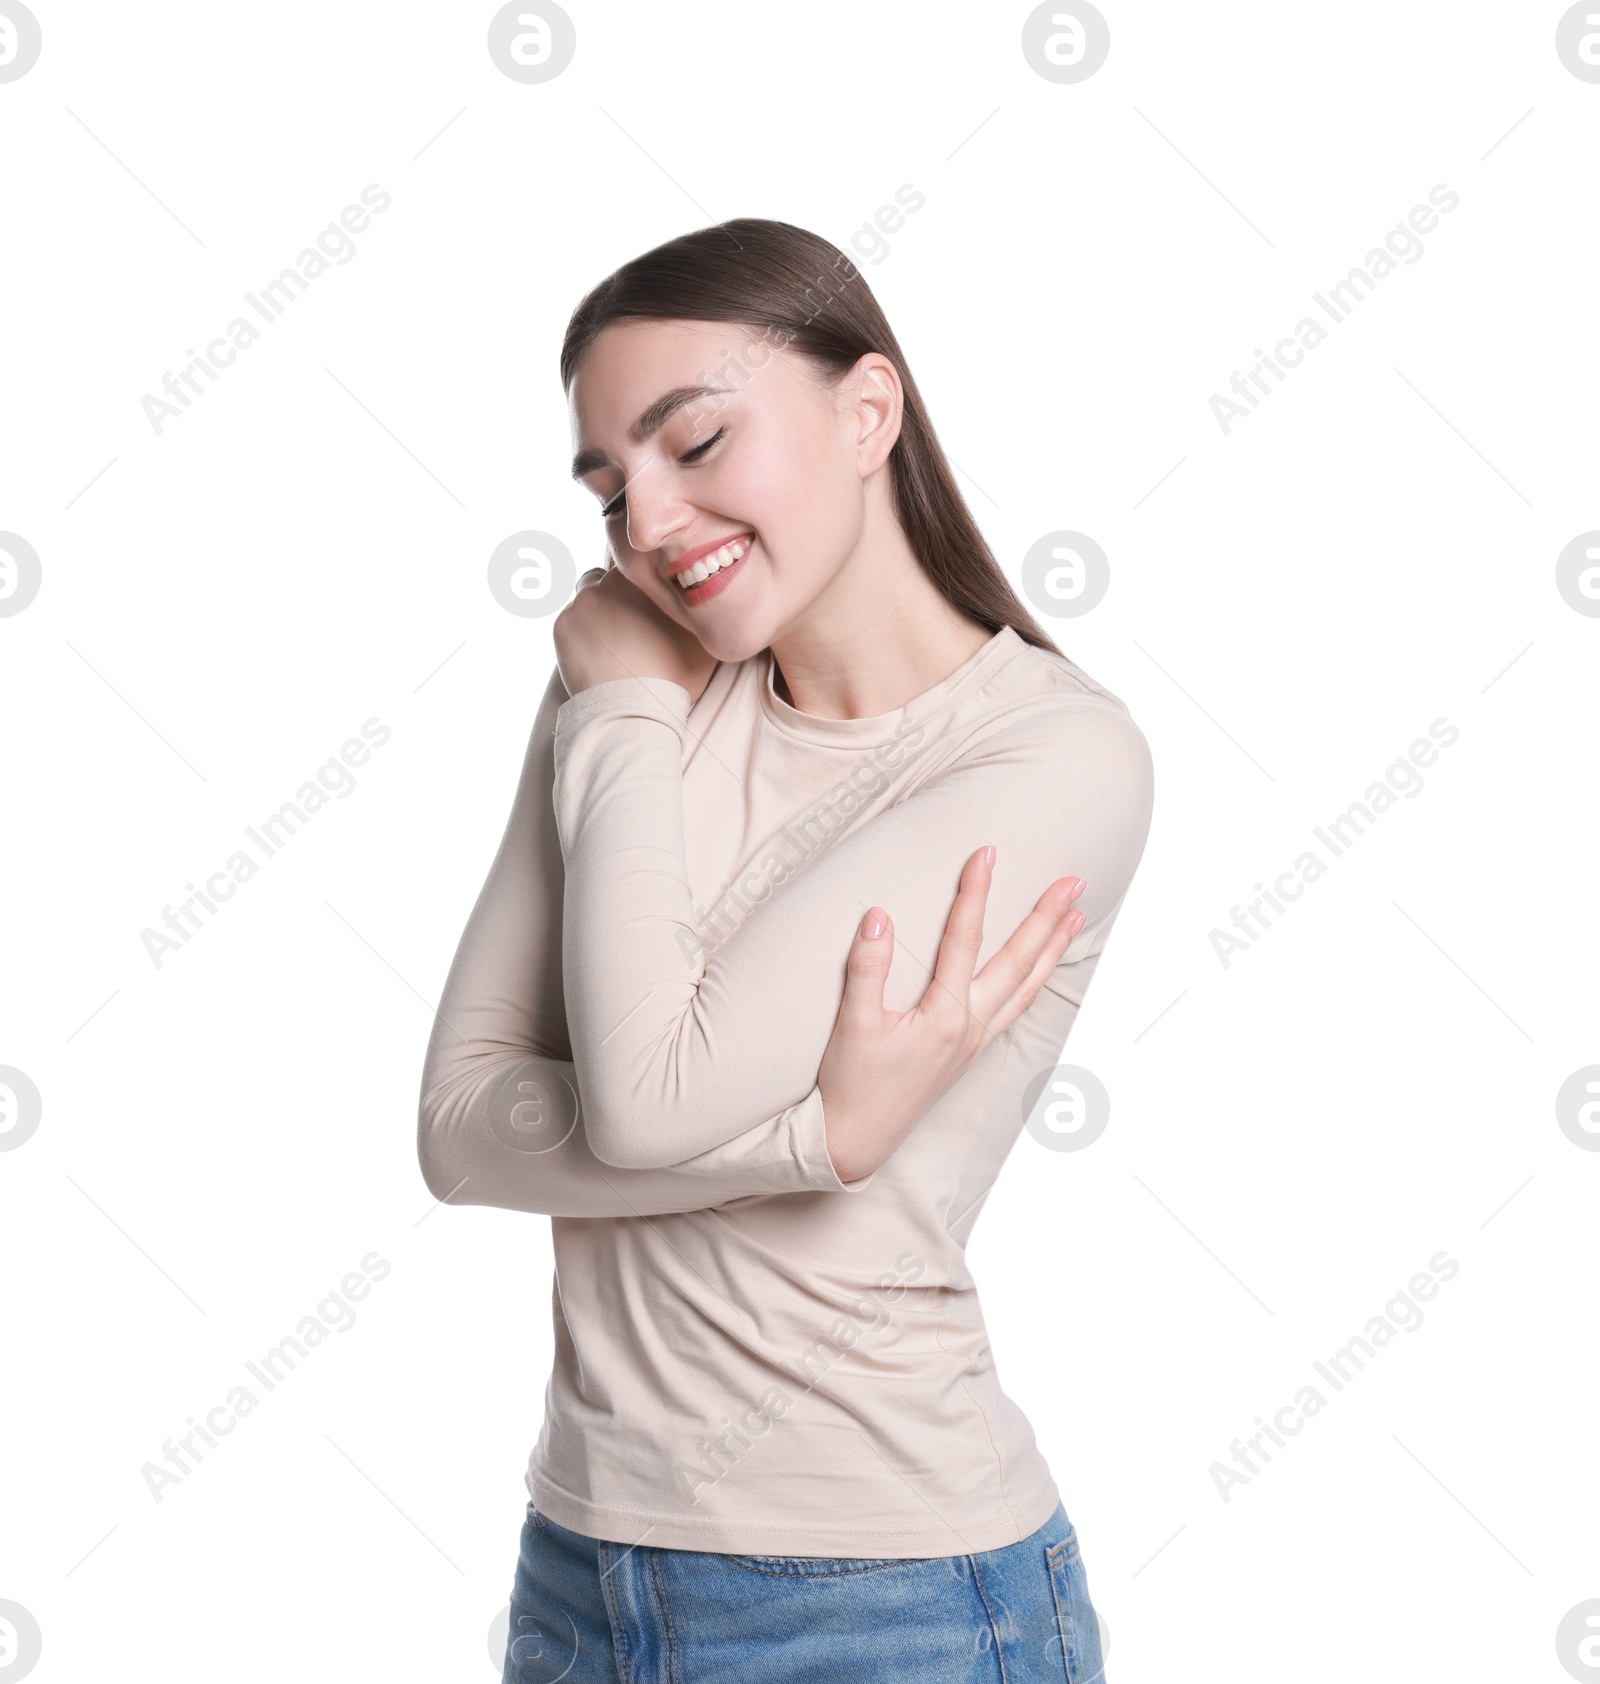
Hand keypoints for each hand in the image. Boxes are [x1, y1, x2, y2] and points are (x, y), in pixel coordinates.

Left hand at [552, 559, 717, 704]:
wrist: (632, 712)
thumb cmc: (674, 678)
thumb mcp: (702, 639)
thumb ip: (698, 608)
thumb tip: (703, 595)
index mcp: (645, 579)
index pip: (640, 567)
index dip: (644, 588)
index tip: (648, 607)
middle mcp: (610, 581)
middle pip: (611, 580)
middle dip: (619, 598)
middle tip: (631, 628)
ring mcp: (582, 602)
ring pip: (588, 597)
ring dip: (598, 613)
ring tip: (612, 643)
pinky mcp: (562, 624)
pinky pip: (572, 622)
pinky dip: (580, 634)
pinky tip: (596, 655)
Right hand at [816, 848, 1086, 1182]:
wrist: (857, 1140)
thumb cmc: (852, 1083)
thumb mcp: (852, 1024)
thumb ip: (867, 968)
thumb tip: (879, 914)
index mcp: (944, 1015)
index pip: (965, 939)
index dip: (976, 892)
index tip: (987, 853)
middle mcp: (970, 1027)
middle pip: (1018, 962)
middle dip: (1046, 918)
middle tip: (1073, 881)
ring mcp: (975, 1042)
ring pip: (1026, 987)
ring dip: (1052, 949)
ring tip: (1076, 917)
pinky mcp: (969, 1053)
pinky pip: (1015, 1009)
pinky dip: (1035, 981)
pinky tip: (1039, 969)